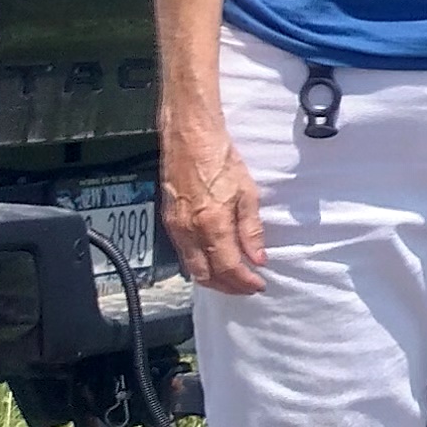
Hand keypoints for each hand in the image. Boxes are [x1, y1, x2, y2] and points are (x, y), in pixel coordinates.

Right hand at [160, 106, 265, 296]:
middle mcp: (189, 231)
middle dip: (227, 287)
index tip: (258, 285)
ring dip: (213, 278)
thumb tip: (257, 258)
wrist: (190, 138)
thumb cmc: (221, 160)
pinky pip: (183, 253)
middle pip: (205, 275)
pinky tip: (214, 260)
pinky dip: (200, 264)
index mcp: (211, 224)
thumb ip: (250, 230)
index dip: (244, 282)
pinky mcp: (168, 221)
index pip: (227, 267)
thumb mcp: (247, 193)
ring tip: (233, 278)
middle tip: (246, 288)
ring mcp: (175, 227)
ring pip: (192, 267)